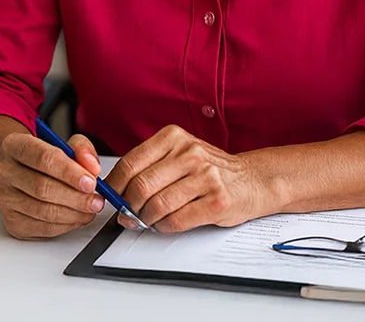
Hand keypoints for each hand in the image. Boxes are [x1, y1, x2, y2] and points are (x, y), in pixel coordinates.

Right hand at [0, 131, 105, 239]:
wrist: (22, 172)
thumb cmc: (44, 159)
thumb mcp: (64, 144)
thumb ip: (81, 150)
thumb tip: (92, 168)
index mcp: (14, 145)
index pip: (42, 158)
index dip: (69, 172)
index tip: (91, 182)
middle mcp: (3, 171)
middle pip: (42, 188)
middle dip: (75, 197)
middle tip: (96, 200)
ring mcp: (4, 199)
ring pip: (43, 211)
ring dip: (73, 213)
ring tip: (90, 209)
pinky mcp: (11, 222)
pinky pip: (42, 229)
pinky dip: (65, 226)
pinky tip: (76, 217)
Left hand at [106, 125, 274, 232]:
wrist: (252, 179)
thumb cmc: (209, 169)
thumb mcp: (179, 153)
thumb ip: (150, 167)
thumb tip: (116, 191)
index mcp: (173, 137)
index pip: (130, 163)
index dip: (115, 186)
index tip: (112, 197)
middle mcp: (189, 153)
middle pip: (141, 186)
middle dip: (129, 206)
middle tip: (129, 214)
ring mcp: (205, 176)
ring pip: (157, 205)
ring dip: (147, 219)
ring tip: (149, 219)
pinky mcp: (217, 201)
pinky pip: (177, 220)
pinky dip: (164, 227)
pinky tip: (166, 223)